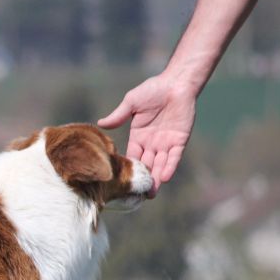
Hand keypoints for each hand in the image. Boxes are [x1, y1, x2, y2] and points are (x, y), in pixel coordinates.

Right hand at [97, 74, 197, 191]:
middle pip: (146, 165)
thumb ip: (119, 115)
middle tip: (137, 197)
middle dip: (142, 180)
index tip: (122, 182)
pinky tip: (164, 178)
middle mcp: (151, 143)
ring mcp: (166, 142)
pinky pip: (174, 157)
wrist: (176, 83)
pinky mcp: (179, 140)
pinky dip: (169, 166)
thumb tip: (100, 123)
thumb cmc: (153, 89)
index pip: (132, 156)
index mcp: (138, 136)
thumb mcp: (132, 102)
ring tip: (151, 194)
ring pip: (159, 165)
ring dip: (156, 179)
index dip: (128, 168)